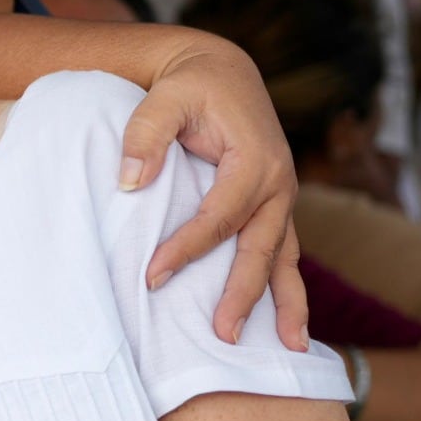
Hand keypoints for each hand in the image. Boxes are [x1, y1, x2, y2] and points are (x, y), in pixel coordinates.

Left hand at [121, 39, 308, 350]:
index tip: (153, 276)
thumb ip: (146, 134)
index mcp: (254, 160)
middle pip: (260, 249)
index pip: (218, 217)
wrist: (221, 71)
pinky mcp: (275, 207)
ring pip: (285, 258)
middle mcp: (278, 183)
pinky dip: (288, 288)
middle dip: (242, 294)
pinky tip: (290, 326)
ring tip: (291, 349)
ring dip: (286, 304)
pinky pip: (284, 252)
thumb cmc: (189, 86)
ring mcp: (282, 198)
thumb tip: (129, 182)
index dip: (187, 248)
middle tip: (222, 337)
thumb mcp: (163, 98)